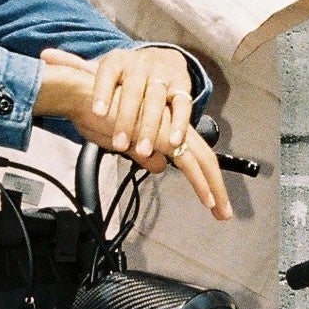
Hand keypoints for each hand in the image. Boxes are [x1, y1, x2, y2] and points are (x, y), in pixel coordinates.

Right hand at [36, 47, 231, 219]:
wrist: (83, 96)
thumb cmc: (98, 115)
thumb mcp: (124, 142)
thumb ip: (143, 154)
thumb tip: (159, 167)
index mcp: (164, 126)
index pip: (193, 154)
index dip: (205, 177)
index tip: (211, 199)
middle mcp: (172, 125)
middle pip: (205, 158)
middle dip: (218, 187)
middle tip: (224, 212)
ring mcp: (169, 129)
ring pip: (202, 161)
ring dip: (213, 189)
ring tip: (220, 211)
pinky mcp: (162, 135)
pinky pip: (187, 162)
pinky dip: (199, 182)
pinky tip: (207, 199)